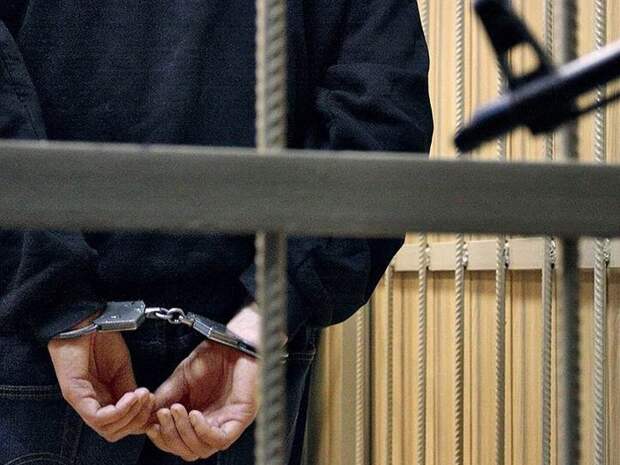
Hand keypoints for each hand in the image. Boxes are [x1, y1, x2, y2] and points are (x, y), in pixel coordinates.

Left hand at [48, 322, 153, 442]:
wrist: (86, 319)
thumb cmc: (101, 338)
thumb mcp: (122, 367)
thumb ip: (129, 388)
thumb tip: (144, 406)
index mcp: (102, 398)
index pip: (120, 424)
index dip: (140, 419)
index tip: (154, 402)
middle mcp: (90, 404)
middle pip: (113, 432)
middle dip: (137, 420)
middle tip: (150, 400)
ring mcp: (81, 401)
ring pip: (106, 429)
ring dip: (131, 415)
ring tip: (142, 396)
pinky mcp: (75, 395)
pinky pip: (97, 416)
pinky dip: (119, 410)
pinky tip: (131, 396)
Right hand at [146, 306, 259, 460]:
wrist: (233, 340)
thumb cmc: (212, 355)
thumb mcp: (180, 378)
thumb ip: (164, 398)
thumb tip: (145, 420)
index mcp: (197, 417)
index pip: (177, 443)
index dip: (162, 439)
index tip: (149, 425)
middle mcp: (212, 423)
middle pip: (187, 451)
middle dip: (170, 436)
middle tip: (163, 414)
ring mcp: (227, 422)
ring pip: (202, 449)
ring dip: (184, 433)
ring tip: (176, 410)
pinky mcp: (241, 417)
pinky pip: (221, 439)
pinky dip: (203, 431)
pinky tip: (194, 414)